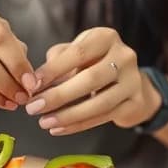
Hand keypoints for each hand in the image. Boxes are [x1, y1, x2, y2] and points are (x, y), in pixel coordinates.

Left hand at [24, 27, 161, 134]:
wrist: (130, 82)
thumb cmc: (94, 63)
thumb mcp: (77, 52)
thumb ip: (58, 60)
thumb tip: (37, 80)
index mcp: (106, 38)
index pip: (78, 54)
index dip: (54, 70)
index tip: (33, 84)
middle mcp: (124, 56)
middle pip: (90, 79)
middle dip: (58, 96)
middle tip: (33, 108)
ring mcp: (133, 81)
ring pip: (99, 103)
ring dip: (68, 115)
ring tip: (44, 122)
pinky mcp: (135, 103)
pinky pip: (104, 117)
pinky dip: (79, 125)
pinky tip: (59, 129)